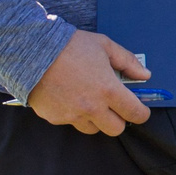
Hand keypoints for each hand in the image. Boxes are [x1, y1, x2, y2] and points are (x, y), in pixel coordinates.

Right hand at [27, 31, 151, 134]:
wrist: (31, 50)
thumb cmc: (69, 46)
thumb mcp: (104, 45)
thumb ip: (128, 61)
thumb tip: (145, 75)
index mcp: (108, 90)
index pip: (135, 114)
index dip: (141, 113)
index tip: (140, 110)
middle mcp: (92, 107)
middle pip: (116, 129)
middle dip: (119, 119)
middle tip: (114, 106)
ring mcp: (72, 115)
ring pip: (93, 128)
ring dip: (96, 119)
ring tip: (89, 99)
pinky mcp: (55, 118)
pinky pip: (71, 122)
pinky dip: (74, 114)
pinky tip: (69, 97)